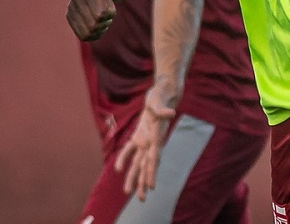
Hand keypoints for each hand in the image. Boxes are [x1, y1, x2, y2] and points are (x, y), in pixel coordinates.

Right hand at [66, 0, 135, 40]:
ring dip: (99, 30)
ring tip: (102, 17)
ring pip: (87, 34)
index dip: (110, 12)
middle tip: (107, 11)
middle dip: (105, 22)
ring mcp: (71, 6)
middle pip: (93, 26)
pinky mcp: (69, 15)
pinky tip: (98, 23)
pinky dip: (93, 34)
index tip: (110, 1)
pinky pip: (82, 36)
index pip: (100, 15)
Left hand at [115, 87, 176, 201]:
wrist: (164, 91)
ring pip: (139, 161)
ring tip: (128, 192)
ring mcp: (146, 139)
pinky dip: (124, 158)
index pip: (154, 158)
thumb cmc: (161, 94)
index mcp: (157, 136)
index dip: (152, 172)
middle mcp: (152, 141)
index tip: (151, 186)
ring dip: (134, 176)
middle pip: (147, 165)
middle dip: (143, 181)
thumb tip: (171, 113)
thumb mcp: (160, 100)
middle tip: (141, 199)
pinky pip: (131, 149)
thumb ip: (163, 109)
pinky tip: (118, 169)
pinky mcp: (140, 135)